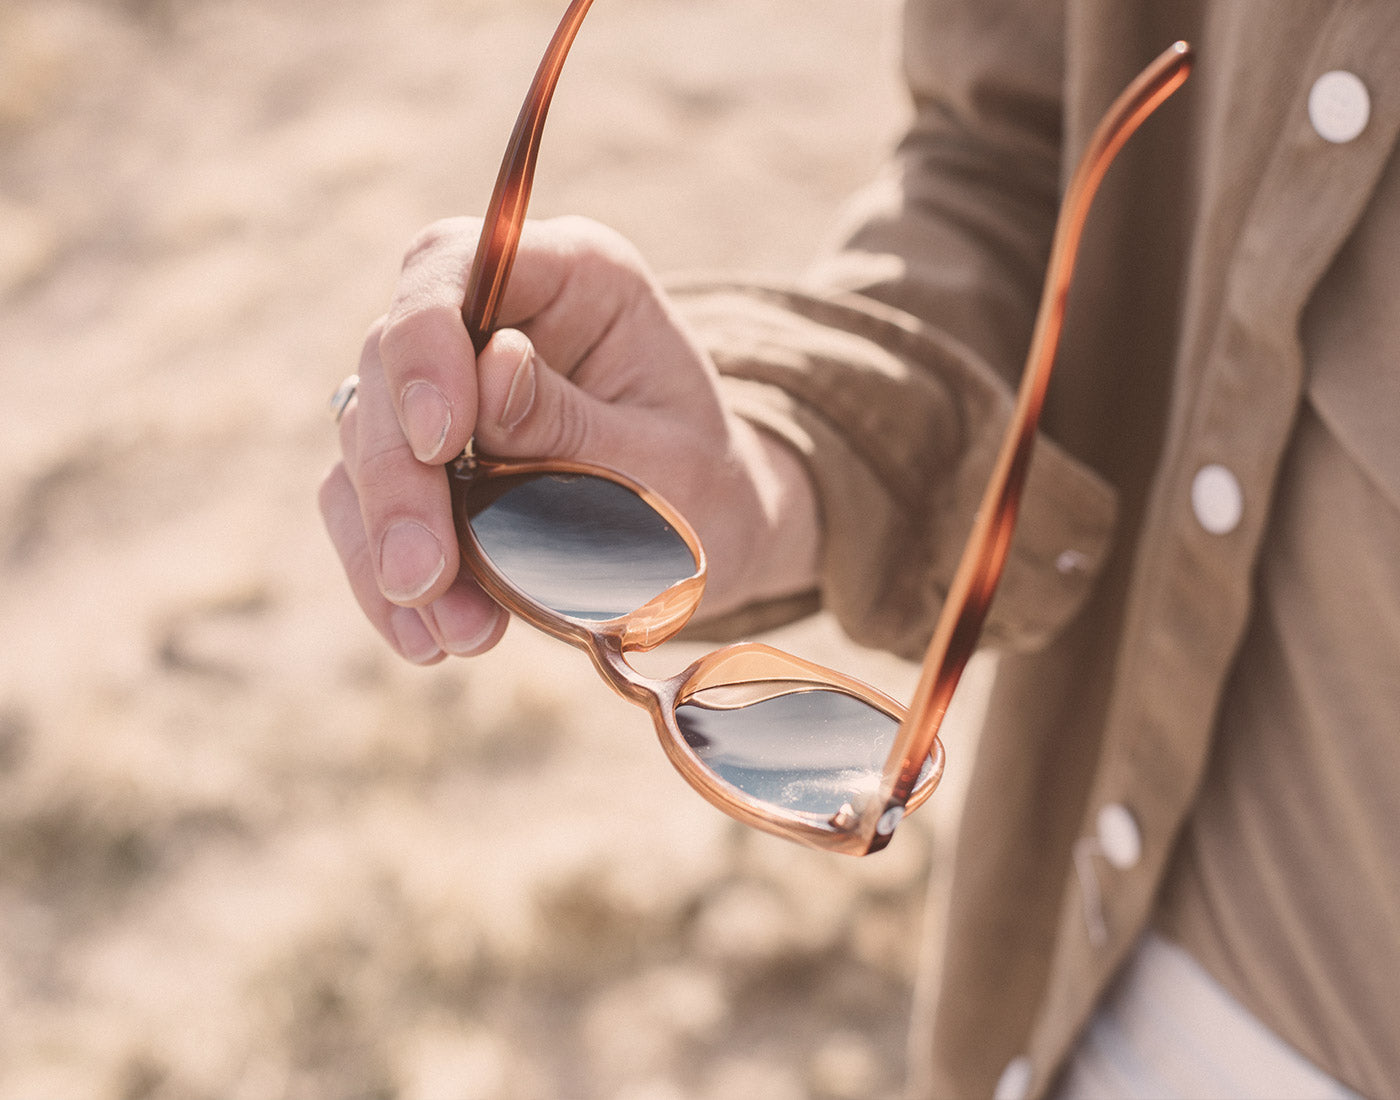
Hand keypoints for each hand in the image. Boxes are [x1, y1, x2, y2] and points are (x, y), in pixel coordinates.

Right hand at [319, 215, 818, 663]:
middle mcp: (494, 316)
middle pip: (390, 360)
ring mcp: (445, 388)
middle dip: (398, 477)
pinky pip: (364, 509)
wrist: (708, 542)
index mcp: (573, 276)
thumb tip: (491, 368)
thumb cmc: (705, 487)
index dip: (427, 344)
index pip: (455, 266)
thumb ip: (578, 419)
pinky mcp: (417, 462)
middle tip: (425, 574)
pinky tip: (428, 640)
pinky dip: (384, 579)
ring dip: (390, 542)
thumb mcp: (670, 461)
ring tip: (458, 632)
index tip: (441, 441)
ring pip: (364, 441)